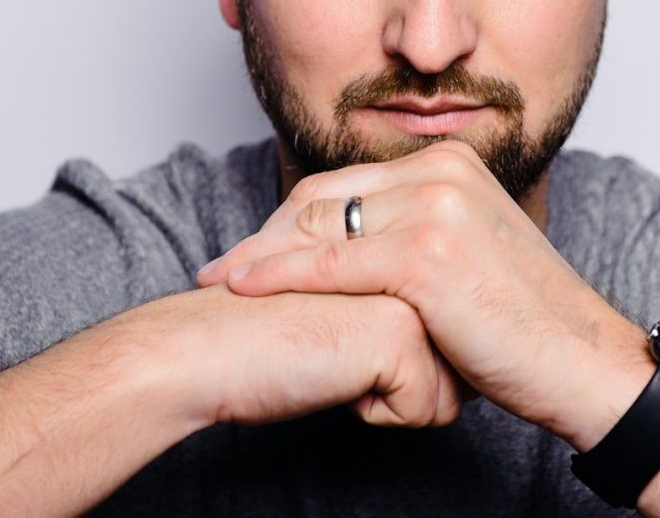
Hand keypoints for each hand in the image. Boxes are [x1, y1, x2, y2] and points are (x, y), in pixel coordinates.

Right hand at [160, 286, 464, 428]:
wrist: (206, 348)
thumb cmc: (270, 337)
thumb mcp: (348, 313)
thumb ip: (394, 312)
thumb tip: (450, 354)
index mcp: (400, 246)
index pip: (444, 335)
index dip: (402, 366)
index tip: (353, 352)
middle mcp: (411, 259)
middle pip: (453, 361)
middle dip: (404, 382)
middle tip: (339, 358)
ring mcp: (410, 290)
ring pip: (446, 388)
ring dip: (390, 398)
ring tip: (333, 364)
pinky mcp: (399, 332)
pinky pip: (421, 410)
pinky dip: (376, 414)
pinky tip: (331, 378)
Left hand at [196, 141, 651, 448]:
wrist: (582, 361)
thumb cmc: (525, 322)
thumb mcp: (468, 252)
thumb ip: (415, 230)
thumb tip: (353, 246)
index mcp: (450, 161)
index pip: (343, 181)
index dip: (288, 218)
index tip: (252, 251)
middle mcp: (440, 169)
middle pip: (321, 196)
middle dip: (264, 235)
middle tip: (223, 269)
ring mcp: (434, 206)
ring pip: (317, 226)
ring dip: (260, 258)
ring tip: (220, 283)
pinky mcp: (425, 253)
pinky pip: (329, 264)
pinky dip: (277, 277)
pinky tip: (242, 290)